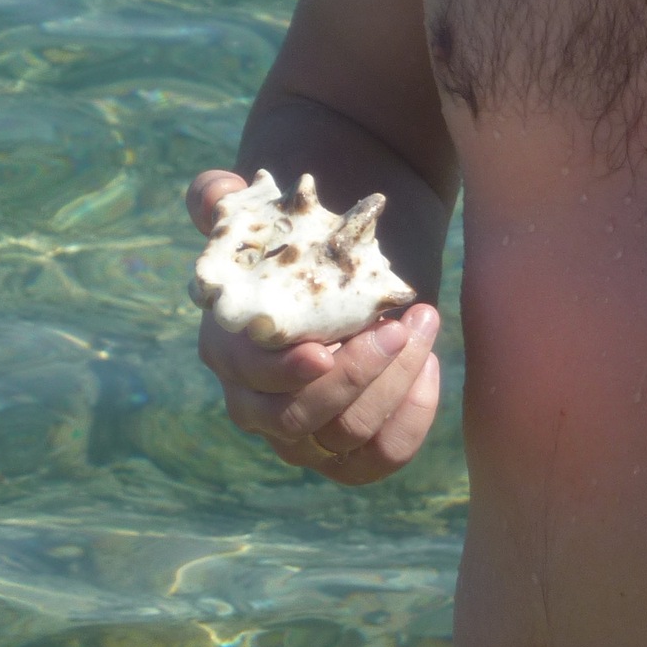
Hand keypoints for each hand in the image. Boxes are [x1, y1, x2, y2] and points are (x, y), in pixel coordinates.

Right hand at [187, 169, 441, 484]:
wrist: (342, 275)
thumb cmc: (297, 247)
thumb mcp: (262, 219)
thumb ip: (227, 201)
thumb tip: (217, 190)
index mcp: (230, 353)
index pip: (251, 381)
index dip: (285, 372)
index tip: (326, 348)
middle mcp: (260, 406)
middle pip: (300, 419)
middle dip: (358, 375)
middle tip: (404, 321)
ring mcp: (305, 435)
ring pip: (348, 436)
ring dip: (395, 384)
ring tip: (423, 323)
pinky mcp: (351, 450)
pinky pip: (383, 456)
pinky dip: (413, 418)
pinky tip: (429, 362)